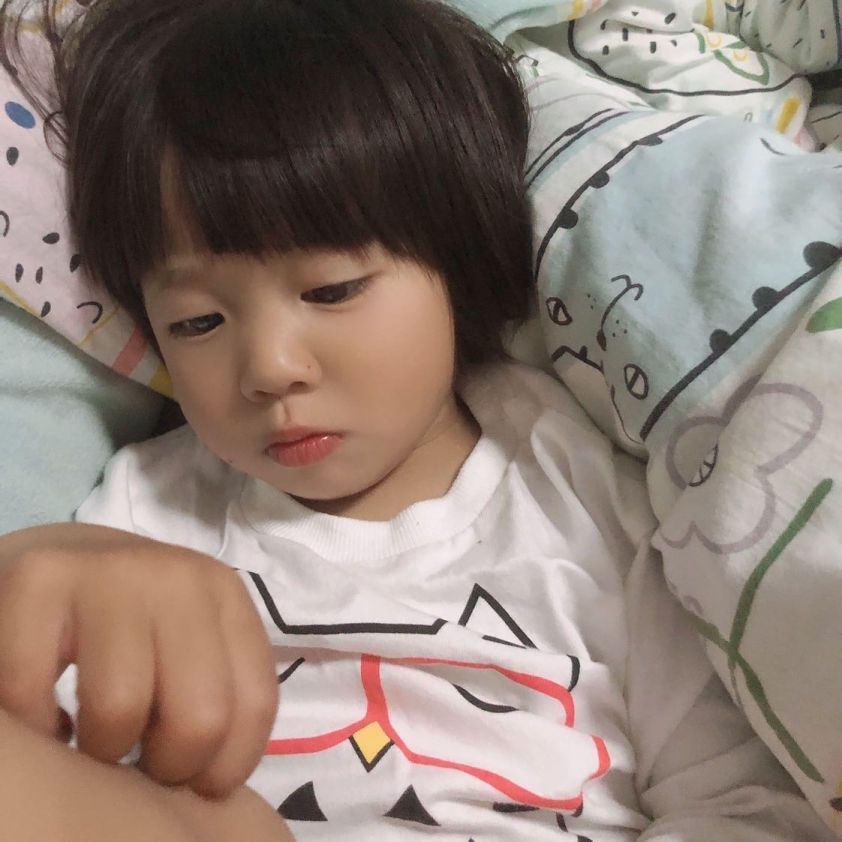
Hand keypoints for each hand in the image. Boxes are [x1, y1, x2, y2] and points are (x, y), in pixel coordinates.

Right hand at [0, 523, 278, 797]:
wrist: (56, 552)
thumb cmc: (129, 616)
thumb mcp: (192, 637)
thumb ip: (214, 685)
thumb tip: (214, 782)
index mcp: (226, 595)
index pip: (255, 703)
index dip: (224, 766)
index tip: (191, 781)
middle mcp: (178, 578)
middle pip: (199, 716)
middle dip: (166, 765)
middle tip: (137, 756)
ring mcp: (110, 573)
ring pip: (120, 708)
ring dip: (101, 748)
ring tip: (92, 733)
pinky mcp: (40, 578)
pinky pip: (35, 692)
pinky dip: (37, 727)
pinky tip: (46, 715)